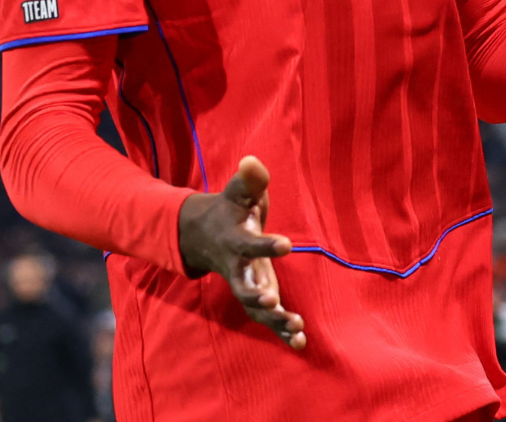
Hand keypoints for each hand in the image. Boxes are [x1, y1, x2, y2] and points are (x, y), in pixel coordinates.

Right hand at [178, 155, 305, 348]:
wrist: (204, 234)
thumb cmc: (230, 208)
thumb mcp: (238, 191)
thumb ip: (249, 178)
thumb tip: (252, 161)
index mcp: (235, 241)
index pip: (250, 245)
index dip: (266, 245)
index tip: (286, 244)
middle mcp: (237, 268)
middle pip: (244, 287)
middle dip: (257, 295)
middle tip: (273, 301)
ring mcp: (245, 285)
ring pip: (256, 309)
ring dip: (274, 320)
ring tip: (296, 328)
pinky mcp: (255, 295)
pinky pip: (265, 318)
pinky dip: (281, 332)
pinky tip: (301, 343)